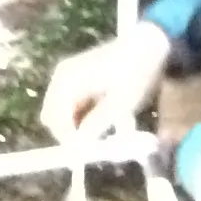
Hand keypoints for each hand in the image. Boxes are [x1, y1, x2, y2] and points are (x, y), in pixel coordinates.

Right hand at [41, 19, 175, 154]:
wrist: (148, 45)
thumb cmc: (135, 72)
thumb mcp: (119, 104)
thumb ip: (96, 125)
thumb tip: (78, 147)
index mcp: (68, 80)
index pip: (56, 119)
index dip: (68, 140)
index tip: (86, 156)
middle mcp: (61, 78)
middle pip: (53, 118)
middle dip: (70, 135)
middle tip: (94, 148)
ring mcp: (68, 78)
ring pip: (63, 115)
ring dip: (78, 128)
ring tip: (105, 134)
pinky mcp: (77, 80)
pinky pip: (72, 107)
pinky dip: (84, 118)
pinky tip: (105, 120)